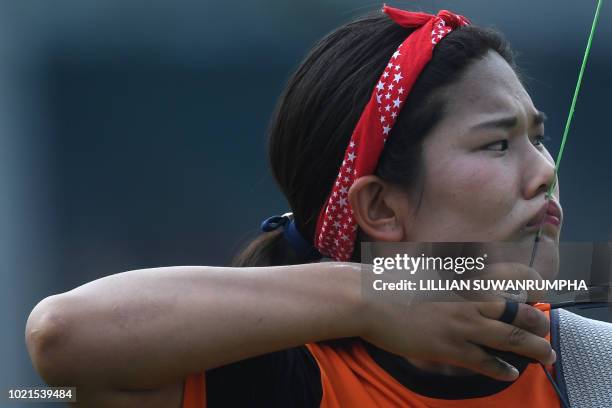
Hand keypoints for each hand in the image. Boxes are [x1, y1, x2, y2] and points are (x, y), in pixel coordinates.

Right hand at [360, 262, 554, 380]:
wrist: (369, 299)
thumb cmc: (393, 281)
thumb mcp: (427, 266)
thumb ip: (449, 268)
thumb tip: (459, 267)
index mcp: (466, 276)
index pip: (513, 275)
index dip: (532, 285)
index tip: (539, 293)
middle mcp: (471, 298)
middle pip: (521, 311)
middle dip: (540, 322)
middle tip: (547, 330)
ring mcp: (462, 323)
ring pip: (512, 338)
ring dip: (535, 349)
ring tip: (546, 356)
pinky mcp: (450, 346)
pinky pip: (485, 361)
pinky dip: (502, 369)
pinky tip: (510, 373)